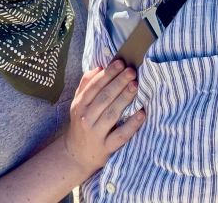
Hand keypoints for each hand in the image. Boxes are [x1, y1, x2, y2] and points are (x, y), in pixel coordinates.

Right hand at [61, 60, 145, 176]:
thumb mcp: (78, 103)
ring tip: (135, 86)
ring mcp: (95, 133)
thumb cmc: (82, 123)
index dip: (108, 74)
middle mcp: (85, 118)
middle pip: (104, 98)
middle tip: (131, 71)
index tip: (120, 63)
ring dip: (124, 98)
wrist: (76, 154)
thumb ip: (86, 84)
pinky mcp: (106, 148)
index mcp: (79, 105)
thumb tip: (99, 67)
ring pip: (111, 114)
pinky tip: (141, 113)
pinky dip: (131, 125)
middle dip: (118, 83)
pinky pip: (121, 135)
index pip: (94, 86)